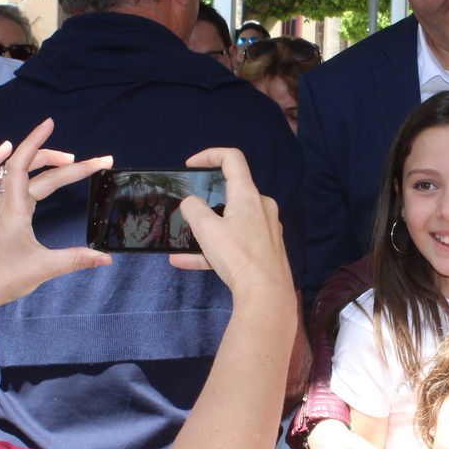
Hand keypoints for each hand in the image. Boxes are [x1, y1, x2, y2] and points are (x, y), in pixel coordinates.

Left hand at [0, 118, 113, 316]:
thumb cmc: (3, 278)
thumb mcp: (43, 269)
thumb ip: (76, 260)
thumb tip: (106, 258)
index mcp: (13, 209)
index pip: (26, 167)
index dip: (38, 144)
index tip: (51, 124)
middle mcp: (3, 201)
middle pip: (32, 170)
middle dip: (65, 163)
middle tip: (95, 163)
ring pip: (14, 171)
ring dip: (38, 159)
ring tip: (65, 158)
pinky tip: (5, 149)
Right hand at [167, 148, 292, 304]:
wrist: (266, 294)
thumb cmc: (238, 256)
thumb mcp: (206, 229)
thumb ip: (193, 209)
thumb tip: (191, 203)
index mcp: (249, 195)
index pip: (232, 159)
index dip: (210, 155)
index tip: (191, 165)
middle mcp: (261, 207)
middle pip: (232, 193)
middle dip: (208, 201)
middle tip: (190, 210)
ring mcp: (265, 229)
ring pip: (231, 222)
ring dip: (206, 230)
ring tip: (182, 243)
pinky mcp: (265, 250)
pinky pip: (235, 243)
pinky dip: (213, 250)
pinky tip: (185, 262)